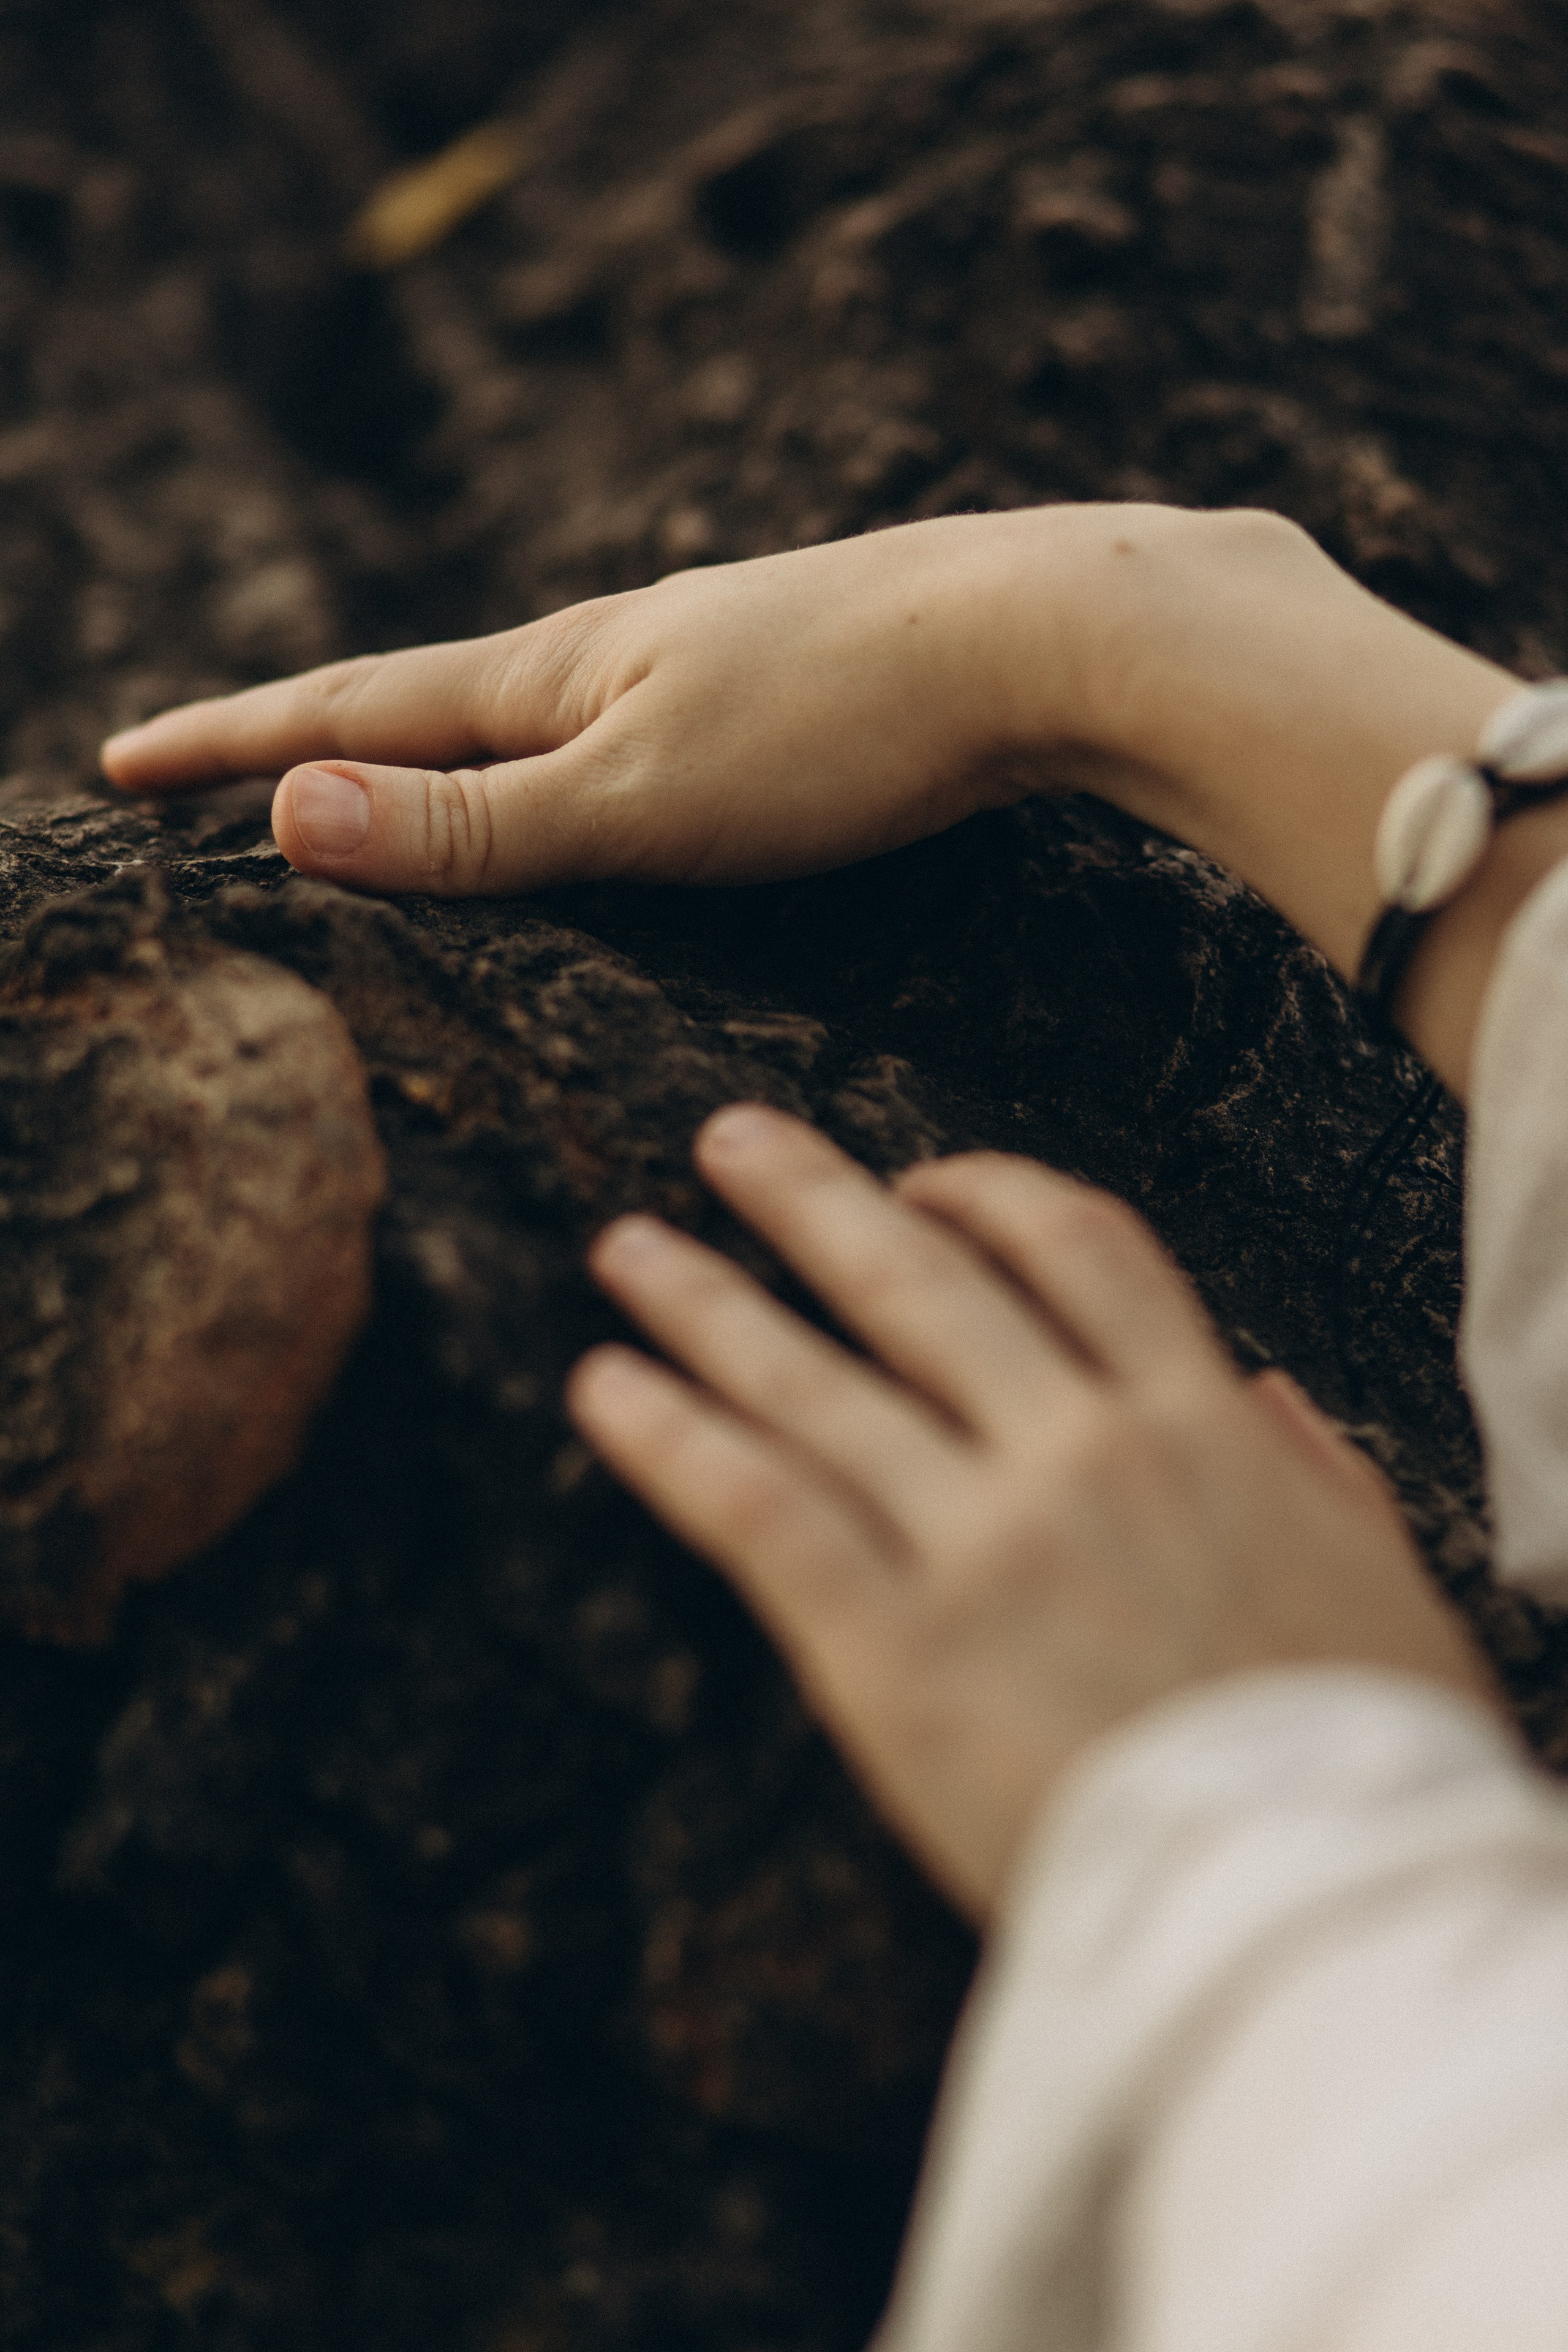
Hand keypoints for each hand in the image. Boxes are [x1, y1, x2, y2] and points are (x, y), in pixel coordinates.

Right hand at [100, 509, 1113, 896]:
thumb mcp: (642, 795)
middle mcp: (621, 650)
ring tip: (383, 779)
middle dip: (316, 739)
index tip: (122, 763)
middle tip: (220, 767)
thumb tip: (295, 814)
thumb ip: (482, 823)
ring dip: (439, 747)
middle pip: (432, 698)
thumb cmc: (848, 725)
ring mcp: (705, 660)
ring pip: (536, 712)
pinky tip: (595, 776)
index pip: (355, 711)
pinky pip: (627, 730)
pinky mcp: (785, 689)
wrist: (1050, 638)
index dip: (234, 744)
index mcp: (562, 673)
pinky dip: (559, 763)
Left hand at [566, 1105, 1495, 1923]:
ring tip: (627, 1247)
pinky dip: (673, 1439)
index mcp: (1196, 1425)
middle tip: (727, 1140)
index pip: (1079, 1249)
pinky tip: (604, 1386)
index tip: (922, 1178)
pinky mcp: (893, 1653)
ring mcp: (978, 1546)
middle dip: (812, 1201)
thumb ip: (1311, 1472)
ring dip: (709, 1301)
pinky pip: (761, 1511)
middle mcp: (1075, 1454)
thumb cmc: (1355, 1761)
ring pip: (815, 1383)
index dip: (988, 1192)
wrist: (1311, 1910)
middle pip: (918, 1283)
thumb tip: (1261, 1395)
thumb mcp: (1377, 1583)